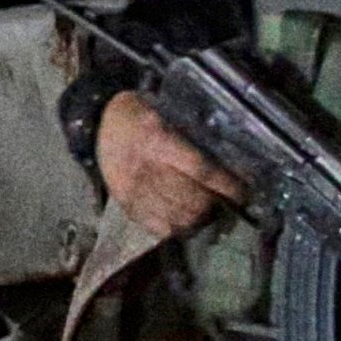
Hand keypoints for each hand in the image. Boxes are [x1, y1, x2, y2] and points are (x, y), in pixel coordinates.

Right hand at [97, 89, 245, 238]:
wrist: (98, 125)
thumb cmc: (139, 114)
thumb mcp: (165, 111)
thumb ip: (193, 132)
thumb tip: (232, 156)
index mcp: (157, 140)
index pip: (201, 171)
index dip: (226, 185)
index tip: (242, 192)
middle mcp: (146, 170)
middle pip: (193, 199)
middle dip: (215, 203)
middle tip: (224, 198)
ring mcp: (135, 192)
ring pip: (180, 218)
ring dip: (200, 217)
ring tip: (207, 208)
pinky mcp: (127, 206)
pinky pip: (160, 229)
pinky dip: (180, 228)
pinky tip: (186, 218)